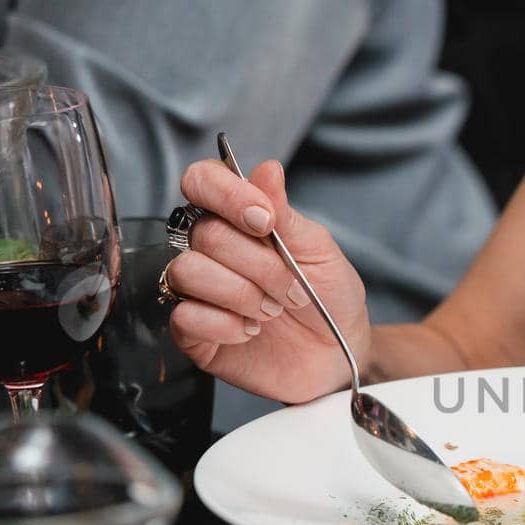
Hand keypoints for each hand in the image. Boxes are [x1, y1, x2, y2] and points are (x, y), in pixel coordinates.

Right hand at [166, 159, 371, 402]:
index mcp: (238, 219)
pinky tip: (251, 331)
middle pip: (204, 233)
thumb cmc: (330, 298)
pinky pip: (185, 316)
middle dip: (258, 264)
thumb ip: (286, 214)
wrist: (339, 354)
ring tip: (273, 311)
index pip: (202, 181)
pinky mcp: (193, 332)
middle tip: (292, 289)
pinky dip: (226, 326)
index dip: (227, 195)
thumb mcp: (318, 250)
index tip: (265, 220)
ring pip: (188, 271)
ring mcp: (198, 290)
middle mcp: (211, 250)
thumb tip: (266, 170)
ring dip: (241, 294)